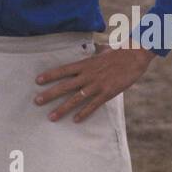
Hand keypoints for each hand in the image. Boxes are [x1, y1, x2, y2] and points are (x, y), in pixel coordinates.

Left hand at [35, 44, 154, 123]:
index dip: (50, 75)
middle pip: (64, 86)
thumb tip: (91, 50)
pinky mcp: (107, 93)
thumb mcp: (101, 52)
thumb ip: (92, 55)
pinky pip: (93, 106)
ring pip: (75, 99)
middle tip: (36, 101)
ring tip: (51, 117)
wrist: (134, 57)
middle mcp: (88, 75)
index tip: (37, 80)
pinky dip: (84, 113)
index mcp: (85, 64)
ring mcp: (96, 85)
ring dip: (62, 109)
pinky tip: (75, 120)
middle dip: (49, 94)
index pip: (63, 70)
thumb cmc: (118, 54)